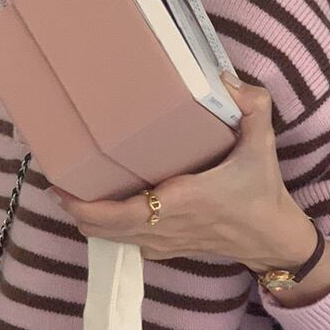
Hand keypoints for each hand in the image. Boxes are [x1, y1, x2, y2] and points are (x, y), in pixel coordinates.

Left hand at [48, 73, 315, 271]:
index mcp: (180, 201)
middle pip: (103, 229)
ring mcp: (166, 242)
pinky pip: (131, 245)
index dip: (83, 205)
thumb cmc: (263, 195)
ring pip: (113, 239)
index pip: (119, 213)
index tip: (59, 185)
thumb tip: (227, 79)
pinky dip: (113, 232)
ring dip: (91, 222)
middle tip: (57, 183)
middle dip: (75, 210)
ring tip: (75, 196)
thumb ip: (253, 108)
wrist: (272, 238)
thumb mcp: (262, 147)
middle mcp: (166, 226)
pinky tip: (109, 213)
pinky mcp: (171, 249)